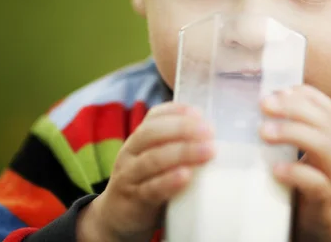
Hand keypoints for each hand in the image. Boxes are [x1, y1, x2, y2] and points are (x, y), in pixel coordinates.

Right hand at [78, 102, 214, 241]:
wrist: (116, 219)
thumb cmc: (146, 185)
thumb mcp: (156, 161)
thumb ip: (176, 148)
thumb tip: (214, 138)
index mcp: (138, 139)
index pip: (153, 117)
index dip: (176, 111)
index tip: (199, 113)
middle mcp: (130, 153)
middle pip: (151, 133)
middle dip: (182, 129)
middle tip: (209, 131)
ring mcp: (129, 176)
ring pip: (152, 160)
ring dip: (182, 153)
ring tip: (207, 151)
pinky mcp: (133, 201)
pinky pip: (150, 188)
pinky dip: (169, 181)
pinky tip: (186, 176)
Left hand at [260, 85, 330, 241]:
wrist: (327, 227)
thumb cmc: (305, 185)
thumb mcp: (298, 155)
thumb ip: (282, 135)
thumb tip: (245, 112)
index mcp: (328, 137)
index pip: (323, 106)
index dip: (300, 94)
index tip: (273, 91)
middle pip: (323, 121)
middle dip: (292, 108)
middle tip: (263, 105)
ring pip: (324, 147)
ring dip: (293, 133)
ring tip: (264, 132)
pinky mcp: (328, 201)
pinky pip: (317, 184)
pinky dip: (296, 173)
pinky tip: (276, 170)